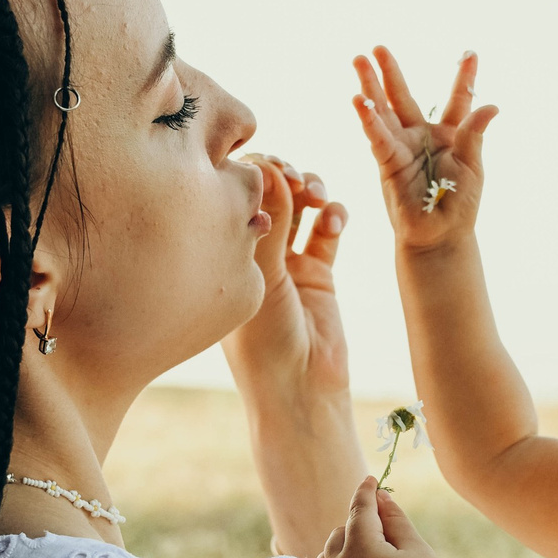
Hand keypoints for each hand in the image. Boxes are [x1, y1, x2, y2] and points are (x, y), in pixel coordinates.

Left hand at [221, 155, 350, 404]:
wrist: (300, 391)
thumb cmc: (264, 343)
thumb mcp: (260, 278)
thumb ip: (270, 221)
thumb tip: (271, 167)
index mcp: (223, 252)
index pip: (234, 195)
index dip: (253, 173)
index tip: (268, 167)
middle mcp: (252, 252)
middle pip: (269, 193)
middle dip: (284, 176)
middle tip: (294, 177)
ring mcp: (286, 262)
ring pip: (300, 205)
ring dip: (311, 190)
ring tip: (317, 195)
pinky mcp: (318, 273)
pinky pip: (327, 230)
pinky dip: (333, 215)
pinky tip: (334, 220)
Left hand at [317, 477, 461, 557]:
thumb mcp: (414, 547)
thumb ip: (394, 519)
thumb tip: (380, 496)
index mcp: (360, 547)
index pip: (359, 509)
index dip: (366, 491)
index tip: (371, 479)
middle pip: (343, 529)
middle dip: (362, 524)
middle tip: (389, 533)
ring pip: (332, 550)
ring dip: (348, 544)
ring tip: (377, 556)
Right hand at [352, 47, 498, 252]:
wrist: (439, 237)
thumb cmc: (459, 205)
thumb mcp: (473, 167)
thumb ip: (475, 134)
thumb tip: (492, 105)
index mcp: (451, 134)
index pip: (457, 99)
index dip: (463, 77)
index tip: (471, 53)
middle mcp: (422, 136)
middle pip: (405, 97)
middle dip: (391, 72)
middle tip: (378, 48)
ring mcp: (402, 147)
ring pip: (385, 111)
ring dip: (371, 87)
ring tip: (359, 61)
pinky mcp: (389, 163)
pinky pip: (378, 138)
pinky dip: (369, 120)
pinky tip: (358, 100)